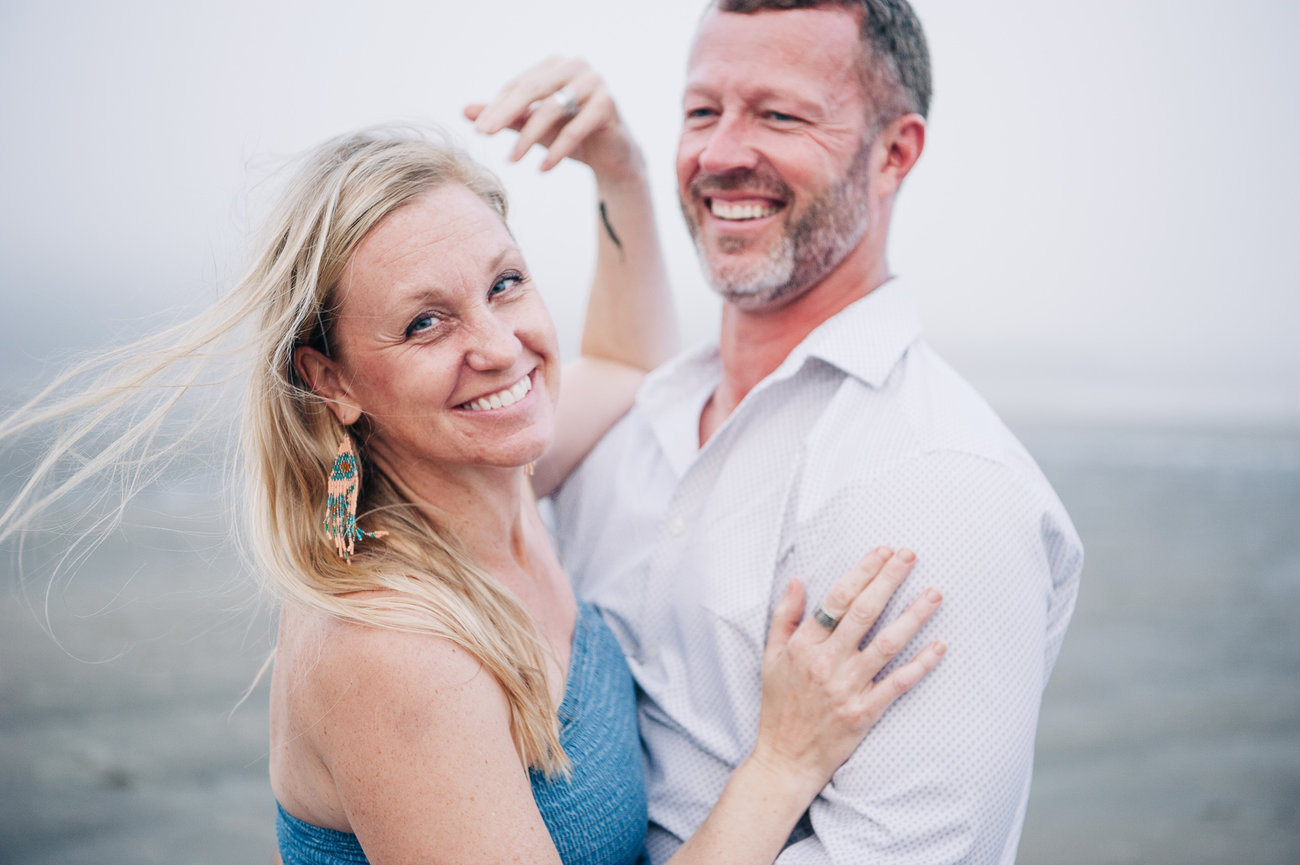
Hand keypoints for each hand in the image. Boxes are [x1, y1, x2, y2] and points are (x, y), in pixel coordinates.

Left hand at [464, 55, 642, 180]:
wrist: (612, 158)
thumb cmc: (570, 137)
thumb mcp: (533, 127)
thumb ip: (504, 117)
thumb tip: (465, 112)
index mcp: (556, 65)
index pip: (519, 84)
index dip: (497, 106)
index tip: (478, 128)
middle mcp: (576, 67)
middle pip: (533, 88)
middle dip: (506, 113)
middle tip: (485, 134)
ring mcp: (595, 83)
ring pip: (553, 107)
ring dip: (529, 136)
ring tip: (512, 160)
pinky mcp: (609, 105)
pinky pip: (577, 128)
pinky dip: (557, 150)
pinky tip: (542, 168)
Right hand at [752, 547, 945, 798]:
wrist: (785, 758)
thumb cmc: (778, 706)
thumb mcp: (770, 657)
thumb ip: (784, 617)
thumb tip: (796, 581)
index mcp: (804, 645)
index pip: (837, 598)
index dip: (862, 571)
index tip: (882, 551)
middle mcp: (827, 662)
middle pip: (864, 612)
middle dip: (889, 579)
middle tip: (910, 555)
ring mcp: (848, 687)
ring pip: (887, 643)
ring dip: (914, 616)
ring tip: (934, 593)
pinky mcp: (865, 712)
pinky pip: (898, 683)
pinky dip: (921, 664)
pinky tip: (939, 646)